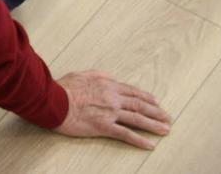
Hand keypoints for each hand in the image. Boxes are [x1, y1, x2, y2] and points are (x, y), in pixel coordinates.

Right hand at [53, 71, 171, 149]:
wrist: (52, 100)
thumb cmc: (62, 88)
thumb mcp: (81, 74)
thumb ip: (97, 75)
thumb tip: (108, 77)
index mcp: (107, 84)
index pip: (132, 92)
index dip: (146, 97)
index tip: (156, 102)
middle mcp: (112, 98)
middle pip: (139, 105)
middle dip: (156, 111)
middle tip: (167, 117)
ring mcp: (110, 112)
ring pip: (138, 119)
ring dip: (154, 125)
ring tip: (165, 130)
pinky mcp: (104, 126)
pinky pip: (126, 134)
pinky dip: (140, 140)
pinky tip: (150, 145)